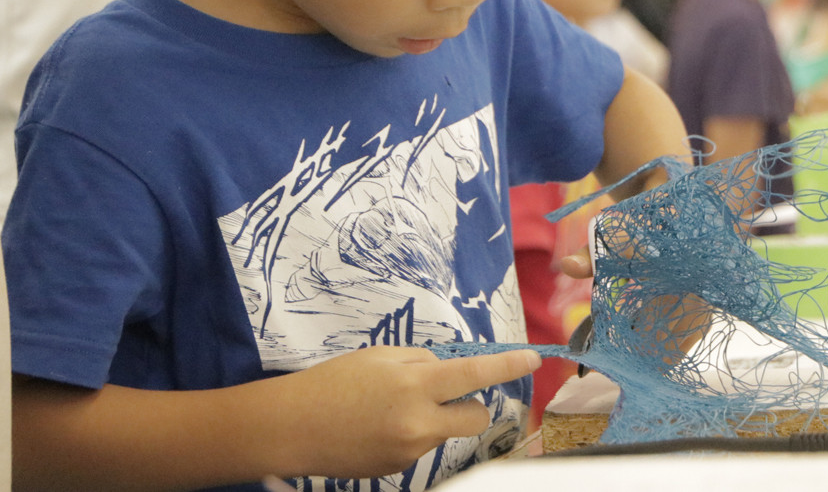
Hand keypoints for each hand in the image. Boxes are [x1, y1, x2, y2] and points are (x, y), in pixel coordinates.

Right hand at [279, 346, 540, 478]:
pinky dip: (410, 435)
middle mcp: (419, 422)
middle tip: (444, 393)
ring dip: (432, 419)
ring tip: (388, 410)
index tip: (534, 359)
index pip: (475, 375)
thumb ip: (420, 362)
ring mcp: (410, 451)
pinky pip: (421, 447)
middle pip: (475, 416)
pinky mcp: (398, 470)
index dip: (509, 366)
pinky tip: (377, 429)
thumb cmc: (334, 382)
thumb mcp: (380, 356)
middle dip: (469, 404)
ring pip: (444, 432)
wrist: (292, 428)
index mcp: (415, 384)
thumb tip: (448, 372)